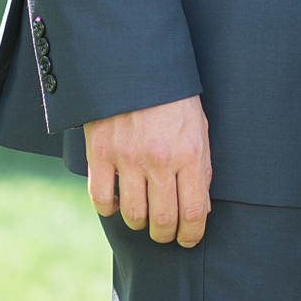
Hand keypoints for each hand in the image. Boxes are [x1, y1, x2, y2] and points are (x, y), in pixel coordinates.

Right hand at [84, 96, 212, 247]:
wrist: (134, 60)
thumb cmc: (172, 96)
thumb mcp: (198, 127)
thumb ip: (201, 168)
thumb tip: (201, 208)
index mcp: (189, 152)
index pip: (194, 211)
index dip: (192, 234)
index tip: (188, 239)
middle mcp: (159, 158)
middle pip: (162, 220)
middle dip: (165, 234)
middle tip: (164, 232)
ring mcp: (127, 156)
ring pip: (133, 214)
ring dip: (139, 222)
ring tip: (142, 215)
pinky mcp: (99, 152)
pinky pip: (101, 198)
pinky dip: (109, 208)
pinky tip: (117, 200)